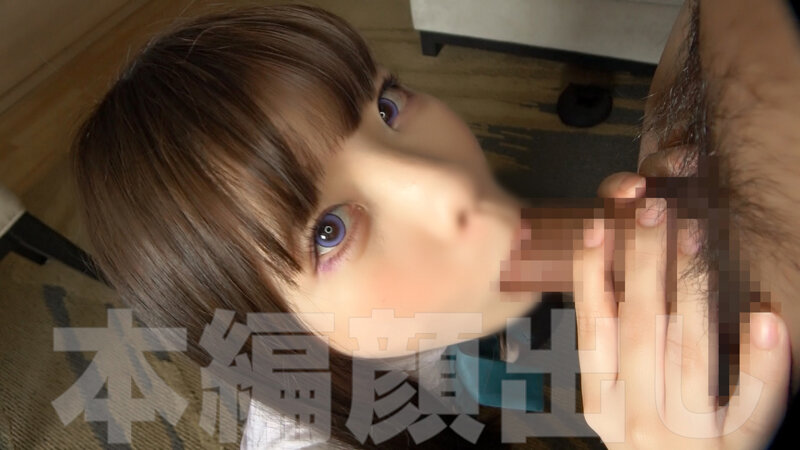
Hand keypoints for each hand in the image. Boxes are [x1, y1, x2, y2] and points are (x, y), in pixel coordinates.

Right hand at [573, 172, 790, 448]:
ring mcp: (685, 435)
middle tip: (650, 210)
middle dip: (642, 263)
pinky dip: (763, 362)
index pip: (594, 326)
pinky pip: (753, 403)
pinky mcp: (733, 449)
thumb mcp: (616, 401)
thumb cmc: (648, 439)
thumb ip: (612, 348)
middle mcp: (636, 416)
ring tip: (695, 236)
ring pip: (689, 351)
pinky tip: (766, 317)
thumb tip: (604, 274)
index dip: (593, 274)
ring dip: (693, 290)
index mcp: (601, 401)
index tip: (597, 225)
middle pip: (639, 328)